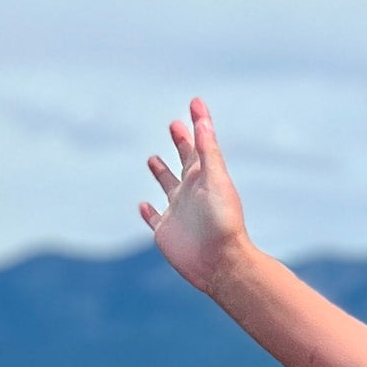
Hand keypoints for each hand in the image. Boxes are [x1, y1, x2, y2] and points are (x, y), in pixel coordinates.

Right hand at [140, 99, 249, 292]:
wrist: (221, 264)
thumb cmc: (223, 222)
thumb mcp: (216, 180)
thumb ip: (208, 151)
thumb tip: (202, 121)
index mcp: (204, 177)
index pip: (199, 144)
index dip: (198, 123)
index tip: (195, 102)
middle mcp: (191, 192)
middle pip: (183, 161)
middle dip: (180, 142)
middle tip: (174, 125)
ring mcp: (178, 211)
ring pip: (167, 186)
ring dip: (161, 172)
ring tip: (153, 158)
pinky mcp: (166, 231)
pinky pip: (154, 218)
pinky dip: (148, 211)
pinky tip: (142, 205)